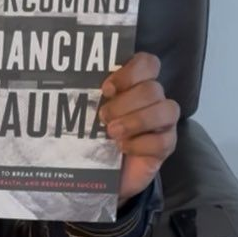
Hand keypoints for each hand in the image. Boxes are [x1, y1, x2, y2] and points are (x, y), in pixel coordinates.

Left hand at [99, 52, 179, 204]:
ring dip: (136, 121)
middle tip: (103, 117)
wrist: (99, 173)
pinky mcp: (166, 146)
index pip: (147, 63)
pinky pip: (163, 140)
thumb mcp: (87, 115)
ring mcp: (163, 123)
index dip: (131, 71)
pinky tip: (124, 148)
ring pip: (167, 109)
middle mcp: (153, 100)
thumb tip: (70, 88)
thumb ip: (87, 98)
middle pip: (152, 88)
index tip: (107, 89)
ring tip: (113, 133)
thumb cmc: (93, 138)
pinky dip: (141, 144)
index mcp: (135, 85)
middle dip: (125, 103)